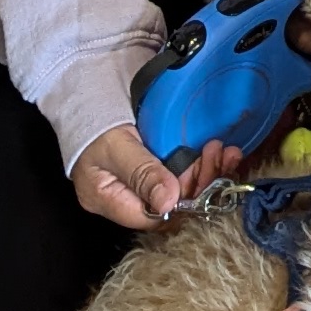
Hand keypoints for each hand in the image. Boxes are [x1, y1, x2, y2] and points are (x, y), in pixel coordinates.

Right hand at [68, 122, 241, 227]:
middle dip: (200, 183)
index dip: (183, 201)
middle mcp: (125, 200)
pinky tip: (217, 150)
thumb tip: (168, 203)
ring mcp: (139, 186)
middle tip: (217, 154)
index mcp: (109, 201)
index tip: (204, 173)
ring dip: (205, 172)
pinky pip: (180, 176)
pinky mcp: (151, 172)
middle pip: (171, 206)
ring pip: (180, 191)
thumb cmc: (96, 120)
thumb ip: (142, 173)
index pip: (154, 217)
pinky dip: (200, 165)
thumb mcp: (117, 146)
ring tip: (223, 150)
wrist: (87, 93)